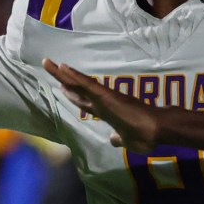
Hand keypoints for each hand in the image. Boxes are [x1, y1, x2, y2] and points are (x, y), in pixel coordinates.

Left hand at [42, 59, 159, 151]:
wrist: (157, 131)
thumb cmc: (146, 136)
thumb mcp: (127, 141)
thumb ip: (118, 139)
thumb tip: (112, 140)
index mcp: (107, 112)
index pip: (86, 101)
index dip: (73, 95)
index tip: (63, 88)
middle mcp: (103, 102)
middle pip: (77, 88)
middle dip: (62, 79)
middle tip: (49, 66)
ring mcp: (104, 97)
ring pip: (78, 82)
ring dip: (61, 73)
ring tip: (46, 62)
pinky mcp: (106, 96)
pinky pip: (87, 84)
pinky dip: (74, 76)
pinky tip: (63, 68)